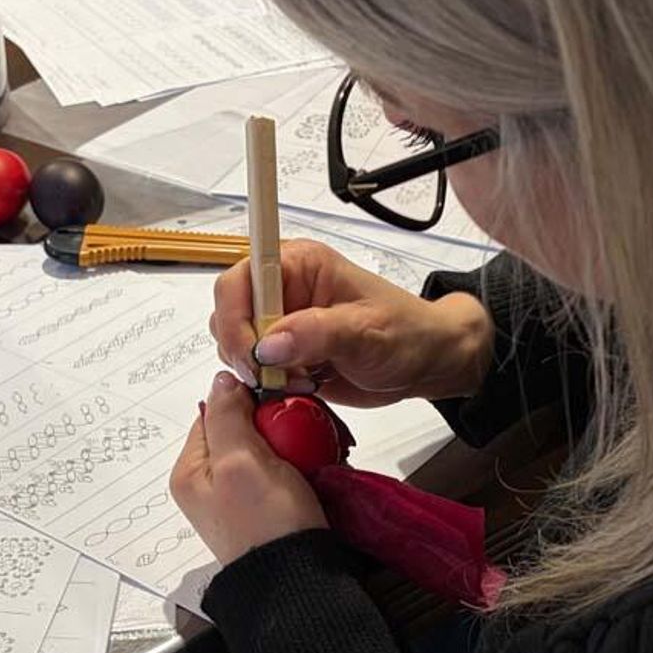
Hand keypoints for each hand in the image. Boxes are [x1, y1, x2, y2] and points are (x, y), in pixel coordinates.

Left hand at [171, 371, 327, 563]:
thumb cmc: (265, 524)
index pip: (214, 413)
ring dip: (292, 441)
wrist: (298, 580)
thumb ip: (227, 416)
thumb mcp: (239, 462)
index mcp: (191, 472)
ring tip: (313, 448)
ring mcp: (240, 496)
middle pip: (241, 429)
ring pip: (267, 447)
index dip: (246, 402)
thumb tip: (221, 380)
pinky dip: (300, 462)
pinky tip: (315, 467)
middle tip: (301, 429)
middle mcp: (210, 484)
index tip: (277, 404)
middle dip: (273, 424)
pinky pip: (283, 469)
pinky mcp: (268, 506)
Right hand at [210, 239, 493, 407]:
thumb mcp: (367, 332)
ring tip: (301, 381)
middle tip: (278, 377)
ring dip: (258, 372)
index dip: (235, 317)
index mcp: (298, 264)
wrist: (425, 361)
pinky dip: (267, 386)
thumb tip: (269, 346)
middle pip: (227, 315)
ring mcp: (280, 323)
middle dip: (245, 352)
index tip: (255, 353)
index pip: (239, 280)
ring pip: (234, 346)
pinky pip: (252, 370)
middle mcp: (282, 289)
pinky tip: (301, 388)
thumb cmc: (406, 334)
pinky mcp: (284, 354)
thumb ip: (317, 334)